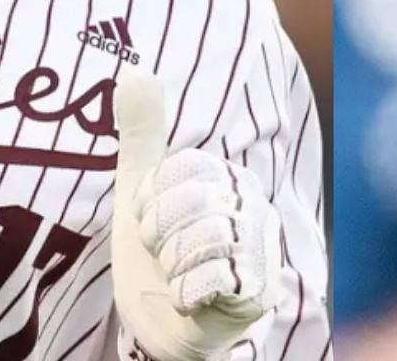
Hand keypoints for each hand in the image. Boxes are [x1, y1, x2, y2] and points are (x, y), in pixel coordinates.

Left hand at [112, 67, 282, 360]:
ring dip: (172, 267)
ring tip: (179, 276)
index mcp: (230, 176)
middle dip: (159, 235)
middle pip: (191, 203)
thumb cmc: (158, 256)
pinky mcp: (260, 293)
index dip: (151, 200)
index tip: (151, 221)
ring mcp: (263, 250)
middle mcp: (256, 207)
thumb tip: (134, 69)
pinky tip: (191, 300)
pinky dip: (185, 295)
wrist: (164, 327)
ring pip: (202, 241)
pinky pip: (211, 279)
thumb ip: (142, 135)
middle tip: (164, 253)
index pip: (181, 168)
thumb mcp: (141, 191)